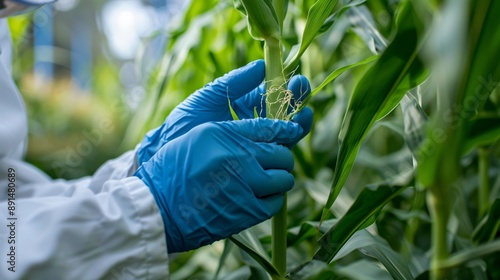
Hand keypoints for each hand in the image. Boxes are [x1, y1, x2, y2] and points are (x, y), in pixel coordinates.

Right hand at [134, 118, 303, 252]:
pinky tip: (261, 197)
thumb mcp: (197, 139)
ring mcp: (244, 184)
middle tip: (276, 161)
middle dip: (283, 157)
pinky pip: (276, 202)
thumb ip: (229, 133)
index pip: (268, 127)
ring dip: (280, 179)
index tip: (293, 130)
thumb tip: (262, 133)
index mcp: (222, 134)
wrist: (156, 209)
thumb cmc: (171, 171)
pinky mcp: (246, 211)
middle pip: (282, 153)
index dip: (286, 128)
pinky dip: (273, 199)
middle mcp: (236, 157)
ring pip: (284, 178)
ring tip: (268, 181)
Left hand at [137, 60, 312, 165]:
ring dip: (298, 120)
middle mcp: (253, 125)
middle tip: (303, 89)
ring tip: (305, 111)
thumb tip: (262, 64)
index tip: (296, 77)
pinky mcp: (254, 164)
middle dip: (296, 100)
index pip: (271, 94)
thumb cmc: (183, 124)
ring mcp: (254, 145)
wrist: (169, 155)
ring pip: (284, 131)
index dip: (285, 86)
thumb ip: (235, 82)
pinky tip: (294, 131)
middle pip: (283, 112)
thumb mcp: (209, 97)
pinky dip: (288, 141)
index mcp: (243, 106)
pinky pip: (276, 151)